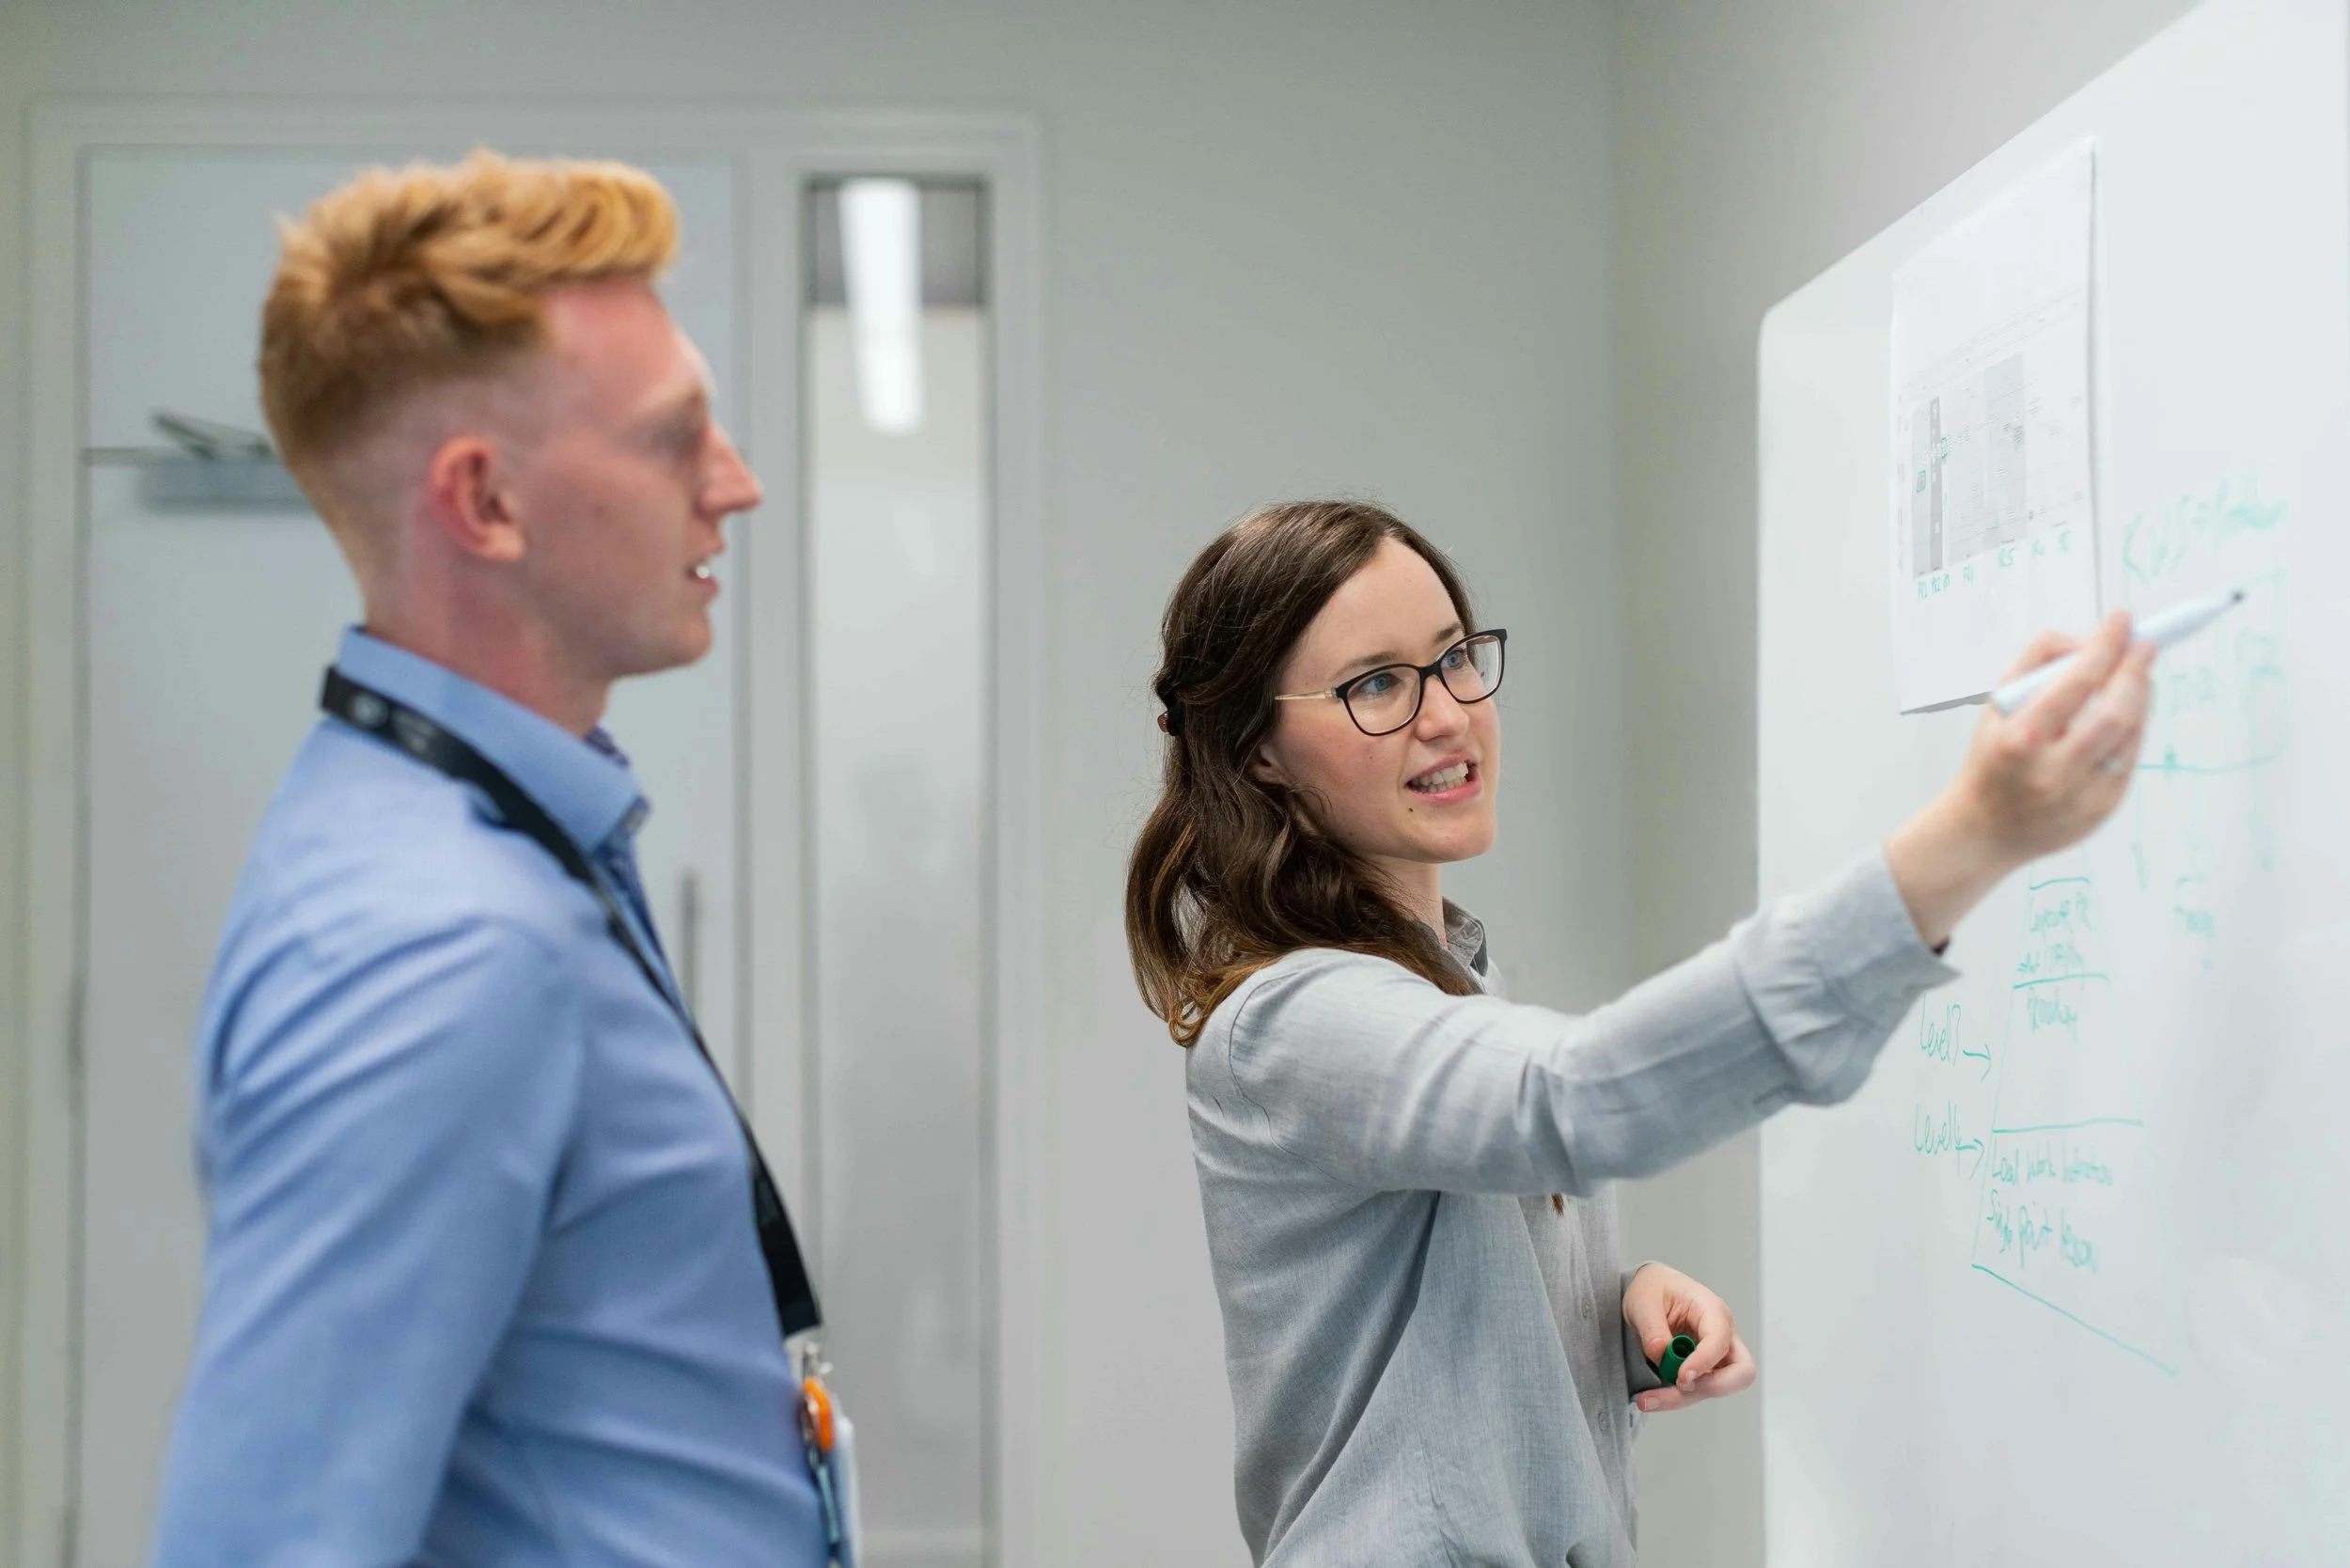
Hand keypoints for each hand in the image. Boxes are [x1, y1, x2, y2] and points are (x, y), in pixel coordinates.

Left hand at [1622, 1262, 1755, 1413]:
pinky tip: (1651, 1398)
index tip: (1681, 1376)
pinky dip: (1676, 1398)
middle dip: (1712, 1387)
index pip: (1720, 1340)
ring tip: (1647, 1400)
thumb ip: (1652, 1328)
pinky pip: (1697, 1390)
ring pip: (1716, 1388)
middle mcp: (1723, 1336)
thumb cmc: (1653, 1289)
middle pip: (1741, 1372)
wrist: (1650, 1292)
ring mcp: (1716, 1356)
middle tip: (1678, 1387)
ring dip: (1684, 1398)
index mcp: (1712, 1310)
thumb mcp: (1643, 1301)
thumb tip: (1661, 1354)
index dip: (1705, 1361)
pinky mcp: (1704, 1371)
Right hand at [1886, 613, 2157, 947]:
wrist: (1984, 829)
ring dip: (2141, 697)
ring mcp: (2082, 795)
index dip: (2106, 646)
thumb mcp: (1996, 707)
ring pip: (2131, 734)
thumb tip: (2087, 641)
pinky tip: (2124, 713)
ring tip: (2134, 676)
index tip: (2122, 620)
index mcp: (2020, 740)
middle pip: (2116, 712)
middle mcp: (2053, 771)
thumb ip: (2035, 664)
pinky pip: (2129, 757)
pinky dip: (2133, 728)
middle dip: (2136, 672)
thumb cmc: (1992, 758)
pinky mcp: (2103, 809)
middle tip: (2145, 645)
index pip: (2076, 683)